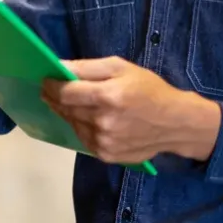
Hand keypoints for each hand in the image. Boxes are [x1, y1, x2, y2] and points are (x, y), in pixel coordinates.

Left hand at [41, 56, 220, 163]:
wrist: (176, 123)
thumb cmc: (149, 89)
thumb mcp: (121, 67)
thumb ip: (87, 67)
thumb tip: (59, 66)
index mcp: (108, 96)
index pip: (65, 93)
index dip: (51, 86)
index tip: (45, 80)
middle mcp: (103, 122)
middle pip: (66, 109)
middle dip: (55, 98)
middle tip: (50, 90)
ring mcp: (104, 142)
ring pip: (72, 124)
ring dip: (67, 113)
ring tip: (71, 103)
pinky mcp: (106, 155)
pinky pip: (83, 138)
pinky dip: (80, 127)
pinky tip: (87, 118)